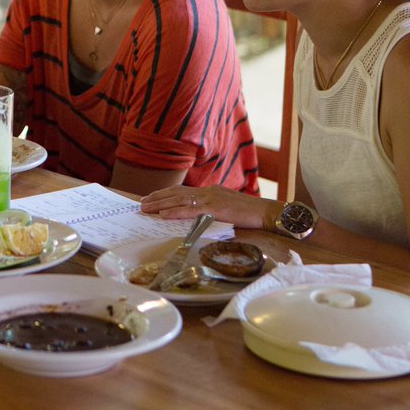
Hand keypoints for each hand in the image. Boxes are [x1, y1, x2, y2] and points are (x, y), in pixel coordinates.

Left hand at [139, 184, 277, 229]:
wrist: (268, 212)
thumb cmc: (251, 214)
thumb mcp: (227, 209)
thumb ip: (213, 210)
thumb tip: (199, 217)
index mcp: (211, 192)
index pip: (183, 191)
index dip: (165, 194)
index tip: (151, 198)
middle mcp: (208, 192)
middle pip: (177, 193)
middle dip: (157, 198)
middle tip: (141, 203)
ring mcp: (212, 199)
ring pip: (180, 200)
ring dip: (160, 204)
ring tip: (145, 208)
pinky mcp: (216, 209)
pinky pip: (191, 211)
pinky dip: (175, 212)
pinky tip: (163, 215)